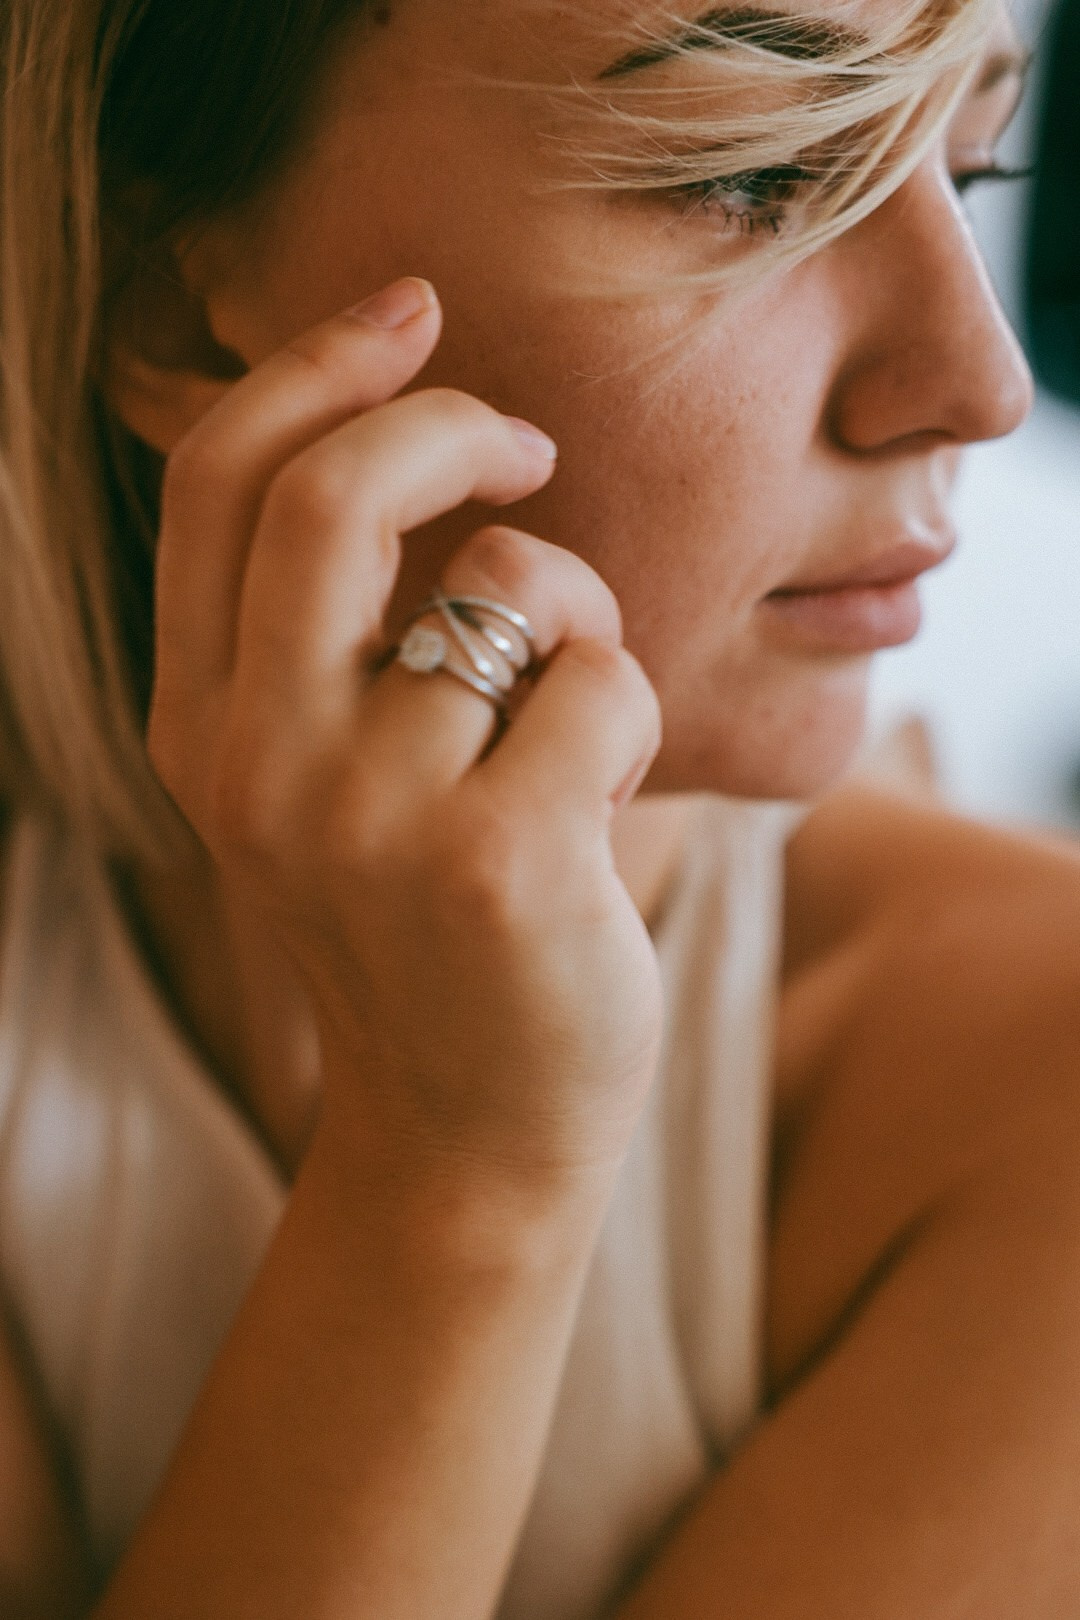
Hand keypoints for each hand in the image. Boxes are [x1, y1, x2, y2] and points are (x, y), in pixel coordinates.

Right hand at [147, 278, 663, 1183]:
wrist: (468, 1134)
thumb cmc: (426, 931)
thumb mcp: (329, 782)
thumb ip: (328, 634)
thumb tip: (418, 433)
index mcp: (203, 728)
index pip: (223, 485)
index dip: (318, 368)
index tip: (412, 312)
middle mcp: (257, 765)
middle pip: (332, 496)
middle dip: (449, 424)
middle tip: (524, 444)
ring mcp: (368, 818)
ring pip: (510, 589)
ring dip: (576, 623)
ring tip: (567, 723)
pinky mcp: (494, 861)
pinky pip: (601, 679)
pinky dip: (626, 709)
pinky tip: (599, 801)